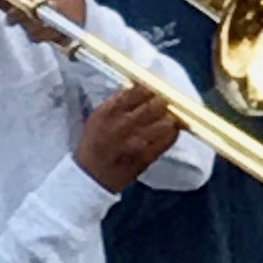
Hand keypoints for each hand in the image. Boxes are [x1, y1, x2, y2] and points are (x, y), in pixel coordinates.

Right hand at [71, 79, 186, 190]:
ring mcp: (136, 142)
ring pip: (167, 121)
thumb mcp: (99, 115)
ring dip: (168, 118)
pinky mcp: (146, 157)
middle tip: (162, 103)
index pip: (139, 90)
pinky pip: (169, 139)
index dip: (151, 88)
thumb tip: (142, 85)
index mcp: (109, 111)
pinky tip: (166, 132)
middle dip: (162, 101)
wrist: (91, 176)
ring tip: (164, 119)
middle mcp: (123, 125)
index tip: (154, 89)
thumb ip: (119, 100)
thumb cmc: (95, 142)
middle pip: (156, 104)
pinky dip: (171, 133)